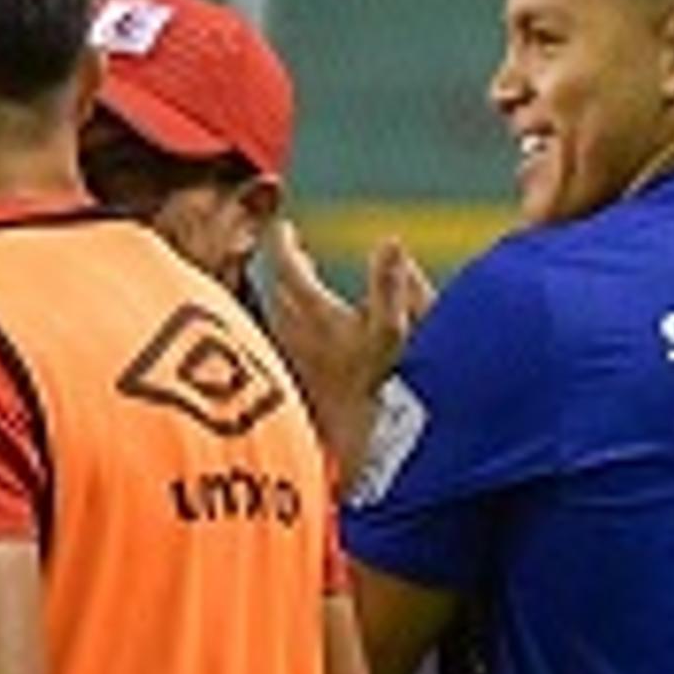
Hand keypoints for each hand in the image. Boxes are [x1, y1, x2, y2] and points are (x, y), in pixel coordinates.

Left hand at [261, 218, 432, 479]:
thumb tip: (389, 242)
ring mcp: (294, 359)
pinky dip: (291, 325)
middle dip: (285, 267)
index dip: (283, 245)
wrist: (360, 444)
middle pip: (279, 292)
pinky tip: (303, 333)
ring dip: (286, 296)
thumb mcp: (394, 330)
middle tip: (292, 250)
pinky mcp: (297, 381)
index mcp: (318, 315)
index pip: (288, 269)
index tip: (282, 229)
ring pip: (280, 317)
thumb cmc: (382, 386)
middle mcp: (296, 334)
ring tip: (299, 285)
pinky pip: (285, 342)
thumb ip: (391, 284)